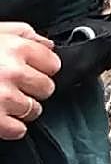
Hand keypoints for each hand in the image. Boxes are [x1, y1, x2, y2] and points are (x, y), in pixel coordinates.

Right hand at [0, 23, 59, 140]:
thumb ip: (23, 33)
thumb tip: (48, 44)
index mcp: (16, 48)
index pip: (53, 64)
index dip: (43, 68)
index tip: (33, 70)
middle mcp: (14, 72)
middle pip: (47, 88)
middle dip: (34, 89)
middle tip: (17, 87)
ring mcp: (3, 97)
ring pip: (34, 110)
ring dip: (23, 109)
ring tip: (5, 101)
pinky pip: (18, 130)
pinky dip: (12, 127)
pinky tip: (2, 117)